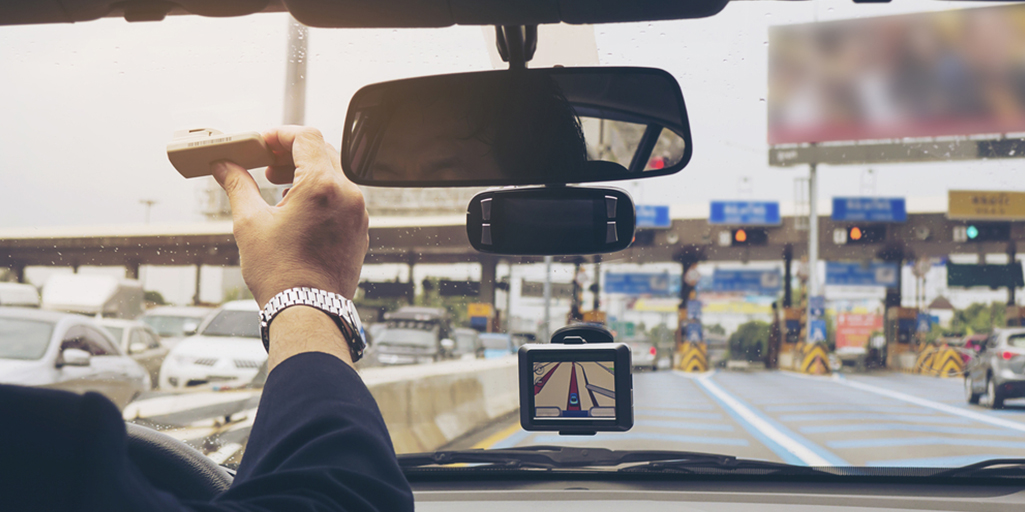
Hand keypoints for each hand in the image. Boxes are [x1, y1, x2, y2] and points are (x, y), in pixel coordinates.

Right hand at [211, 126, 368, 307]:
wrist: (309, 313)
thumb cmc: (279, 273)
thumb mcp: (250, 223)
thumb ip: (237, 185)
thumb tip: (222, 165)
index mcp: (322, 186)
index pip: (306, 137)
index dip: (280, 134)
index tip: (261, 142)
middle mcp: (348, 195)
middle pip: (323, 152)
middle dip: (292, 153)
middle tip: (265, 164)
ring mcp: (359, 214)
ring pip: (335, 176)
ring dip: (307, 173)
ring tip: (278, 189)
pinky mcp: (361, 231)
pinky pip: (344, 199)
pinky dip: (322, 195)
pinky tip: (298, 211)